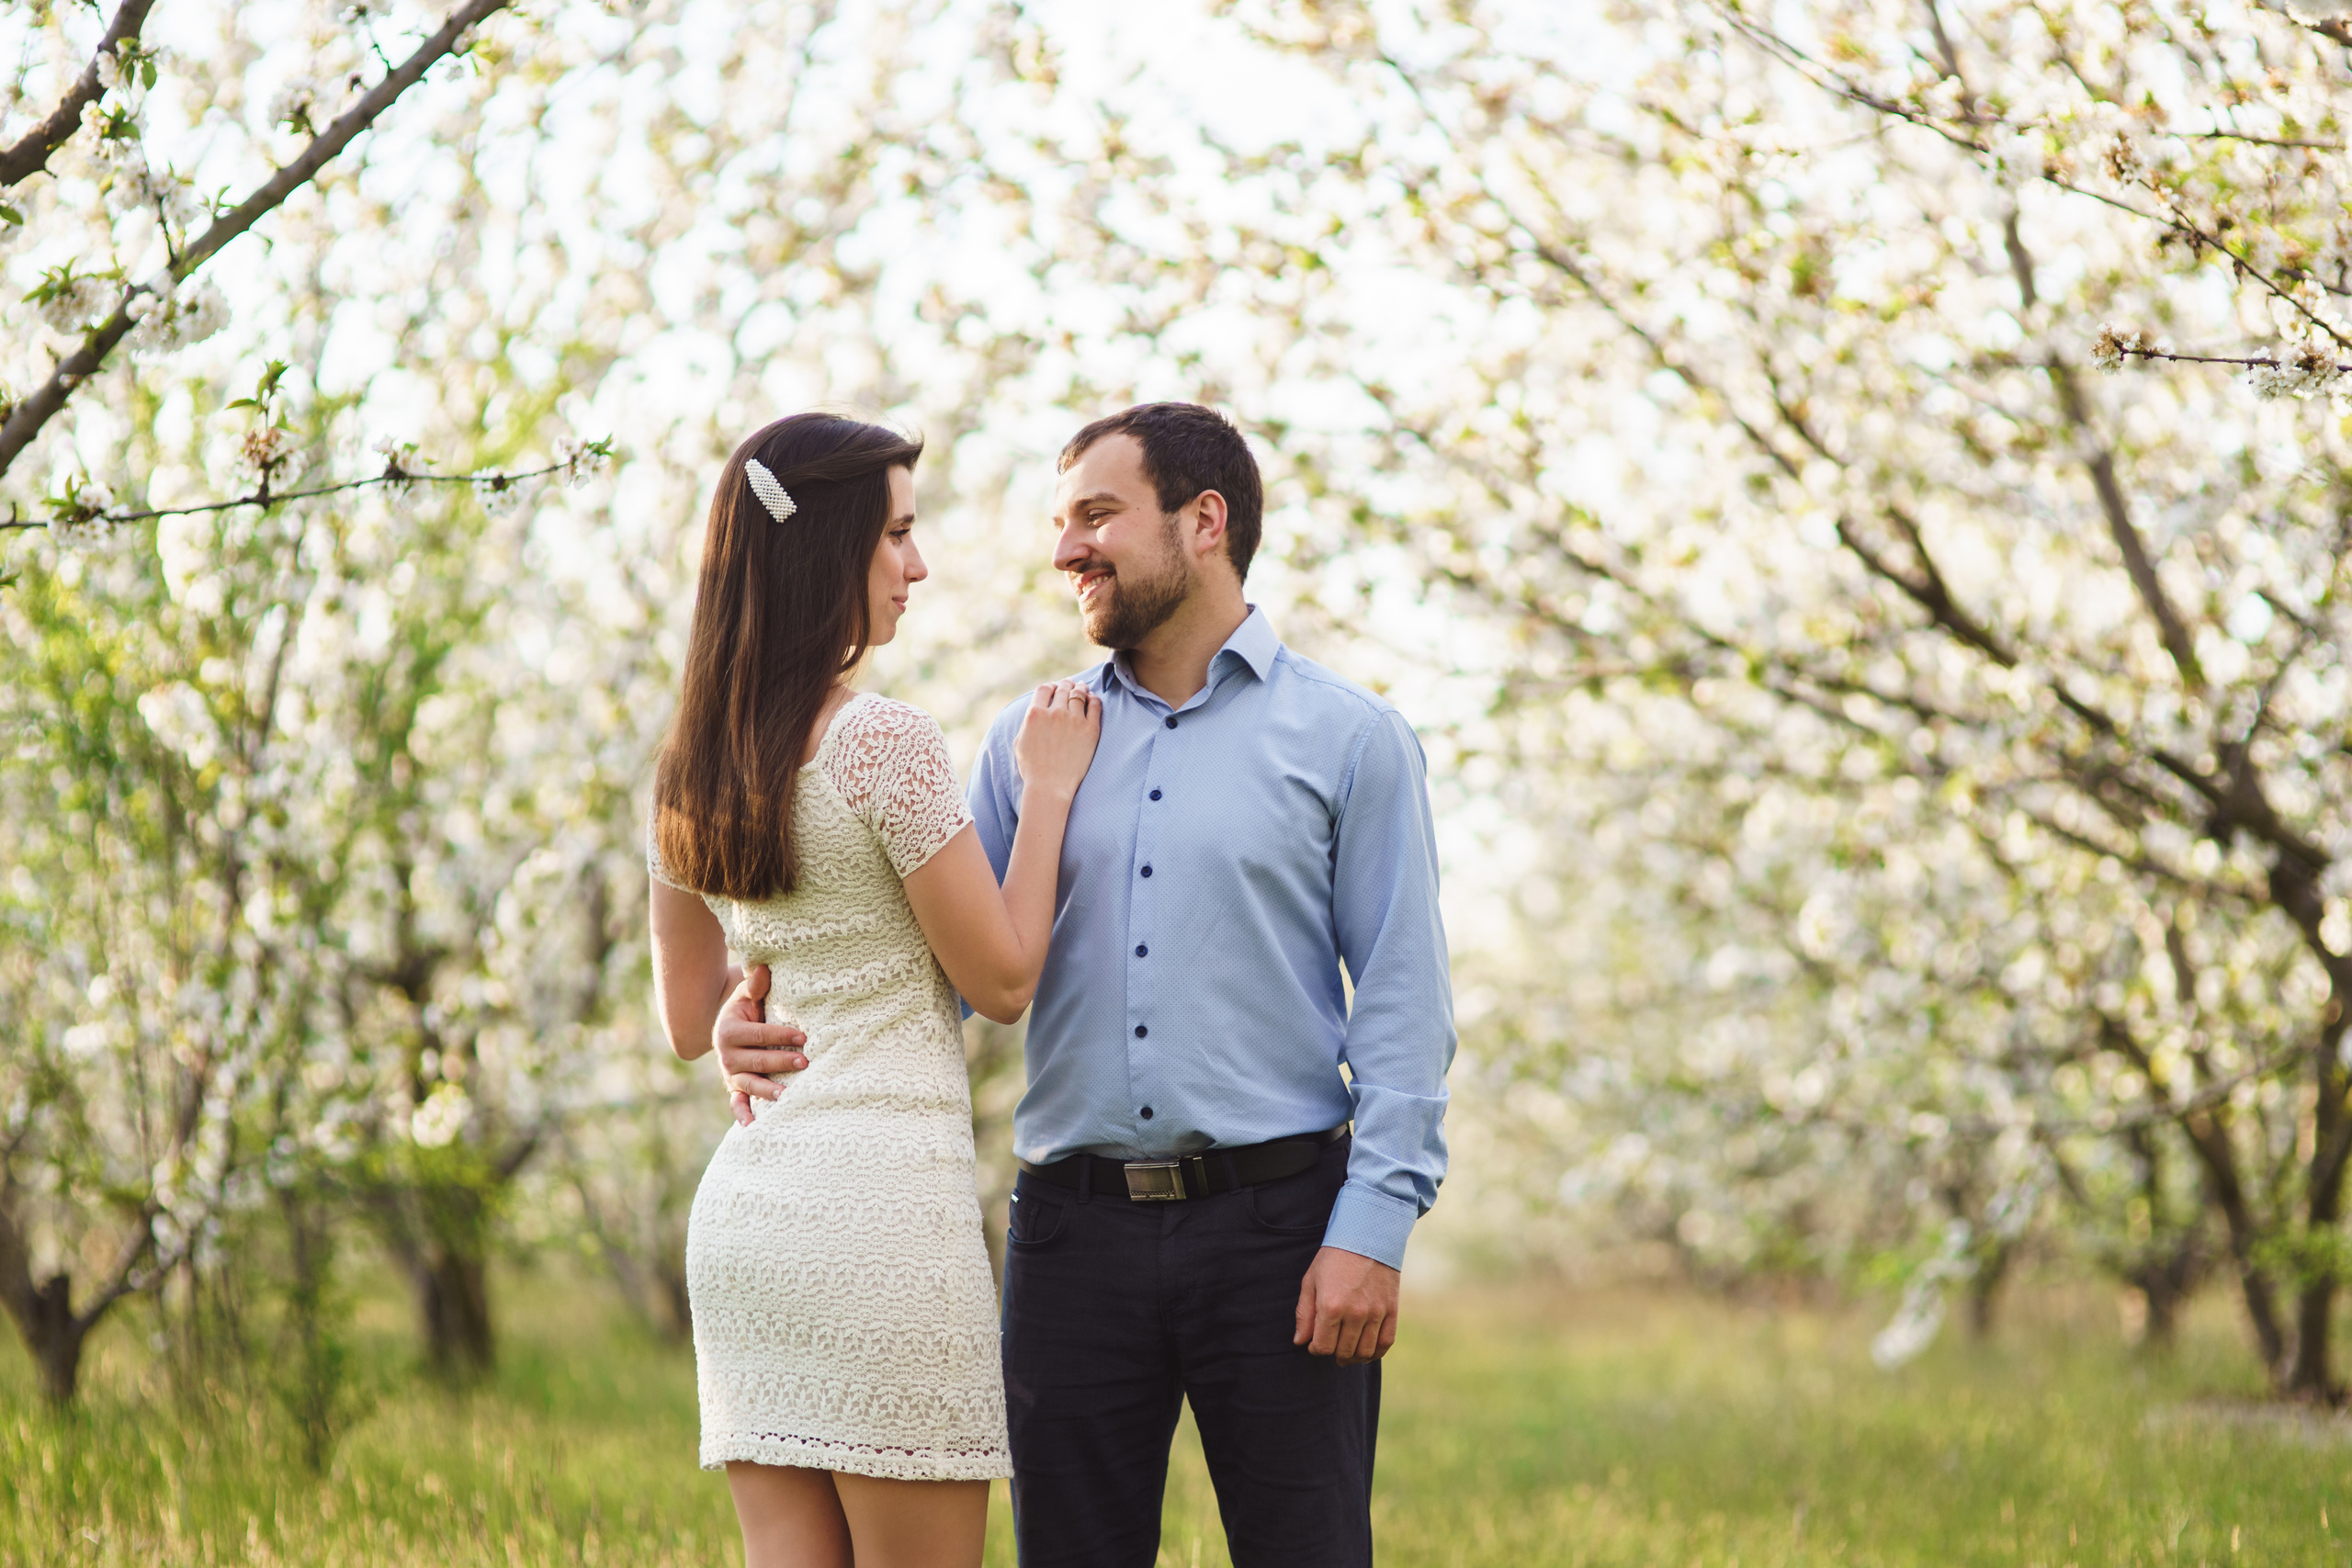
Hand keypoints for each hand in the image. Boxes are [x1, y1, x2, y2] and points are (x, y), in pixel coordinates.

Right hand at [714, 964, 807, 1126]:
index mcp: (729, 1030)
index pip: (758, 1035)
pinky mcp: (734, 1087)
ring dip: (766, 1090)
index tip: (802, 1038)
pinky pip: (737, 1103)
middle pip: (756, 1061)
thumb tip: (763, 969)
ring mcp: (730, 1073)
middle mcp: (726, 1055)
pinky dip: (743, 1115)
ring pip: (749, 1083)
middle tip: (805, 1063)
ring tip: (786, 1094)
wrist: (729, 1027)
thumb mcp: (747, 995)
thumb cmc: (746, 1009)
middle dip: (780, 1062)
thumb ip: (755, 986)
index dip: (780, 1036)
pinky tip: (753, 1127)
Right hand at [1012, 680, 1100, 798]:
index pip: (1044, 689)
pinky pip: (1095, 705)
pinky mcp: (1090, 729)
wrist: (1050, 786)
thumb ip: (1027, 722)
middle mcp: (1054, 713)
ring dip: (1080, 688)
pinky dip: (1093, 698)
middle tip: (1070, 684)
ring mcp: (1074, 720)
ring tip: (1082, 687)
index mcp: (1035, 714)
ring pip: (1079, 694)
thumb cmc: (1032, 768)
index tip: (1054, 688)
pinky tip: (1093, 698)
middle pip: (1063, 688)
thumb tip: (1035, 710)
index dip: (1050, 686)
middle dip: (1066, 684)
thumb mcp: (1019, 742)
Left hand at [1293, 1247, 1400, 1367]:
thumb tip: (1300, 1341)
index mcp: (1331, 1306)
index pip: (1323, 1347)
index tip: (1315, 1343)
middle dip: (1333, 1352)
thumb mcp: (1311, 1281)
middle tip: (1331, 1344)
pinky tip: (1366, 1351)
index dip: (1316, 1349)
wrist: (1367, 1236)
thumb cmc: (1334, 1258)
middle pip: (1344, 1351)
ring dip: (1353, 1357)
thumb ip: (1304, 1314)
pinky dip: (1376, 1353)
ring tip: (1346, 1352)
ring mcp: (1376, 1313)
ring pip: (1365, 1352)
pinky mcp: (1392, 1310)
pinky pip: (1386, 1342)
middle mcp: (1355, 1313)